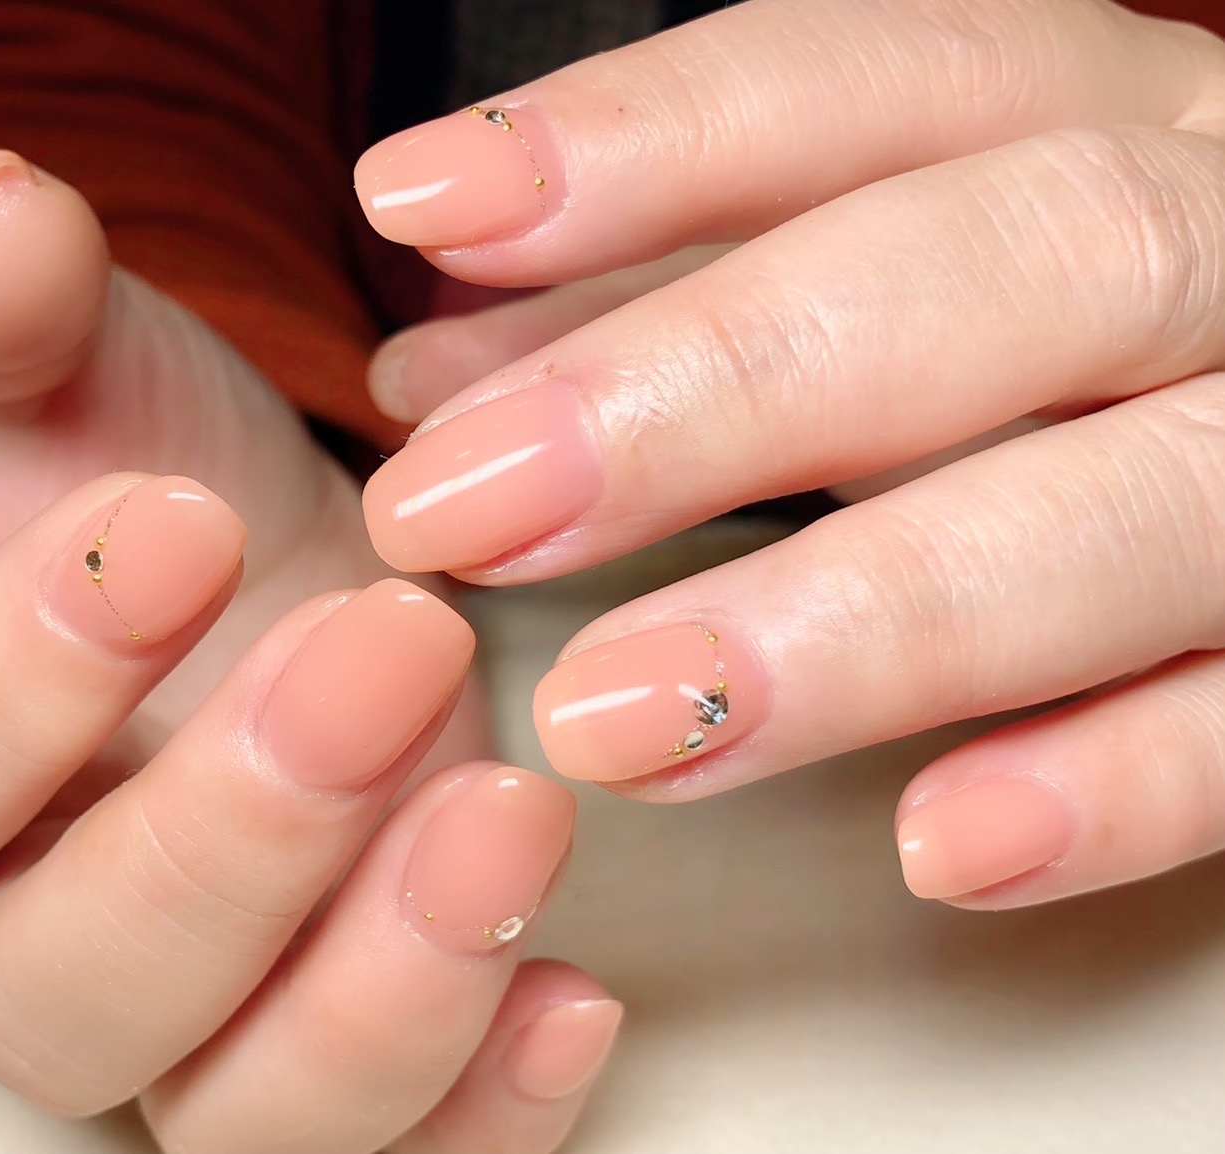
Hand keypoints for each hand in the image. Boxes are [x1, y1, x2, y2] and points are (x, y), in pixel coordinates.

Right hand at [0, 150, 615, 1150]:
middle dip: (230, 836)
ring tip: (507, 813)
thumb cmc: (169, 488)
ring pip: (237, 1115)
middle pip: (59, 992)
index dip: (7, 680)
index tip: (175, 522)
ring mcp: (211, 1015)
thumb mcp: (87, 377)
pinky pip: (402, 1152)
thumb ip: (13, 310)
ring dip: (379, 996)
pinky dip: (488, 1108)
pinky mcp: (353, 1039)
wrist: (284, 578)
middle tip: (387, 642)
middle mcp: (40, 925)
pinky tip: (574, 987)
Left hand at [355, 0, 1224, 909]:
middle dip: (714, 385)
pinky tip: (940, 845)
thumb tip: (437, 380)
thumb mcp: (885, 292)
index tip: (413, 214)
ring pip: (1141, 501)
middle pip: (1016, 260)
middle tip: (456, 510)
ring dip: (869, 617)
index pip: (875, 78)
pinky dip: (1121, 780)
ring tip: (617, 719)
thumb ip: (674, 319)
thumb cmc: (1065, 367)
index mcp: (1110, 122)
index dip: (644, 139)